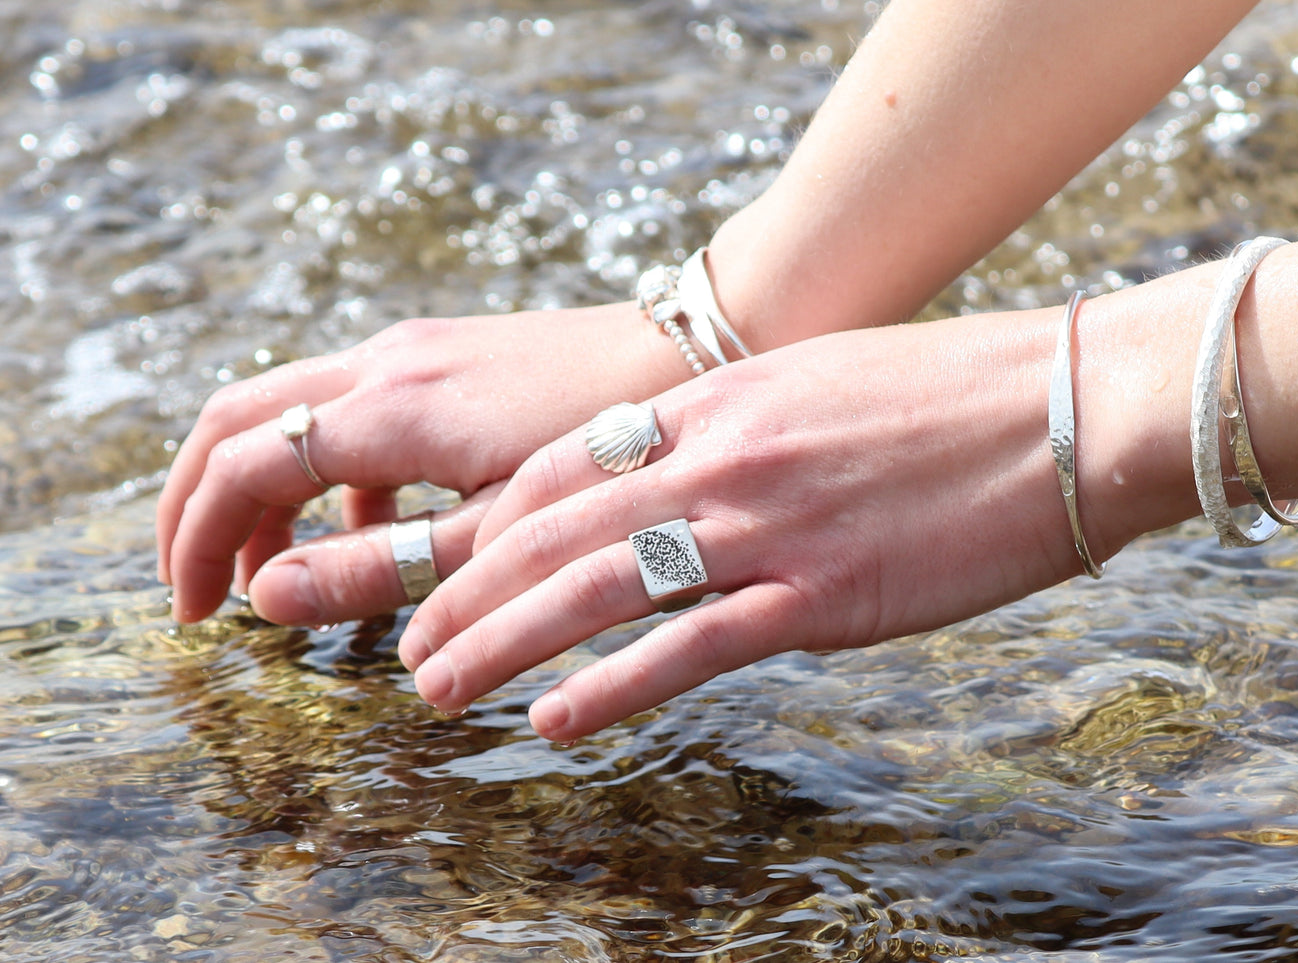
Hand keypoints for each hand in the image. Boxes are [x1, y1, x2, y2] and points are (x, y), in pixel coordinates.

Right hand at [157, 302, 688, 623]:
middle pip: (239, 418)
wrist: (699, 346)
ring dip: (265, 485)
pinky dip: (331, 467)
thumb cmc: (612, 450)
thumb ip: (383, 566)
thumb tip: (266, 599)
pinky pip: (353, 404)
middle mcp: (386, 361)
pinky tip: (376, 526)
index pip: (242, 466)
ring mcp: (418, 347)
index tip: (198, 615)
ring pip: (293, 407)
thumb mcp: (498, 531)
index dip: (202, 543)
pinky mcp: (451, 352)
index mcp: (388, 408)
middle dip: (200, 502)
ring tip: (279, 571)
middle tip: (197, 587)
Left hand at [395, 310, 1099, 741]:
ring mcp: (768, 525)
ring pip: (594, 588)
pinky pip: (689, 648)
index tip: (453, 566)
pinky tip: (553, 724)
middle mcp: (722, 455)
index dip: (491, 522)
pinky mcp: (823, 595)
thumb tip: (685, 474)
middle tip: (410, 646)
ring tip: (438, 689)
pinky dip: (610, 689)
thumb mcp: (819, 384)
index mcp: (718, 399)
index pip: (562, 463)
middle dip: (463, 591)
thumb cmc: (958, 396)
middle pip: (551, 529)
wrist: (1073, 405)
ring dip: (500, 642)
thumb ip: (738, 428)